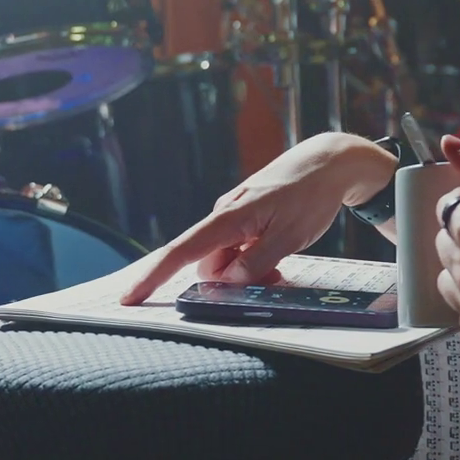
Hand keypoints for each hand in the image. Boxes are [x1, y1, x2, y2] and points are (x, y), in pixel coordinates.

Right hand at [118, 132, 396, 303]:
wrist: (329, 162)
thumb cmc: (311, 195)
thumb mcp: (290, 236)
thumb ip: (256, 262)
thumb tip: (228, 281)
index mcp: (230, 217)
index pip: (183, 251)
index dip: (154, 276)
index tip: (129, 297)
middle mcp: (225, 215)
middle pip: (209, 265)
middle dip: (230, 283)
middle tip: (273, 278)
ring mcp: (235, 216)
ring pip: (227, 260)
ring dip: (247, 273)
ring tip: (282, 264)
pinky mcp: (247, 217)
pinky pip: (239, 249)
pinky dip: (253, 260)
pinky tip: (277, 256)